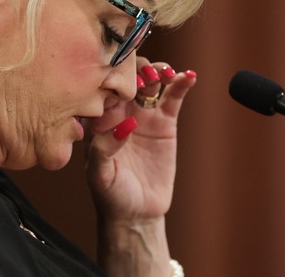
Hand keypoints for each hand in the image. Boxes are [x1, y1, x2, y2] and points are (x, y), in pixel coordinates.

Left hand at [84, 56, 197, 222]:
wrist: (137, 212)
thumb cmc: (110, 193)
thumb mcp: (100, 174)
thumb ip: (103, 150)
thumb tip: (124, 126)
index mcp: (95, 119)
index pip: (100, 91)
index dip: (110, 83)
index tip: (120, 85)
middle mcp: (118, 110)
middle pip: (126, 79)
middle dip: (134, 71)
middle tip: (144, 78)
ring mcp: (142, 114)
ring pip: (149, 82)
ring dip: (156, 71)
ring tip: (164, 75)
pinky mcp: (164, 122)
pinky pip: (173, 98)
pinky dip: (181, 85)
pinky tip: (189, 76)